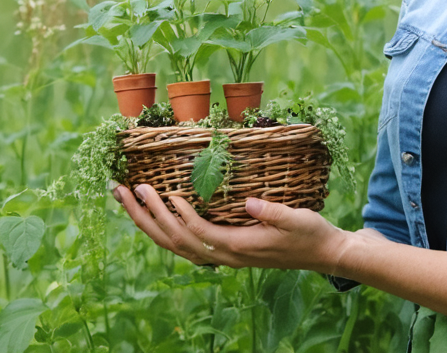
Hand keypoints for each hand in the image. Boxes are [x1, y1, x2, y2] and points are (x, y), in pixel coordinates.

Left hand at [113, 183, 359, 272]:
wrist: (322, 254)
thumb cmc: (310, 233)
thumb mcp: (297, 219)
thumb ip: (272, 213)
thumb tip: (249, 203)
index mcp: (240, 248)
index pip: (200, 234)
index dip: (180, 216)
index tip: (165, 194)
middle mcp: (225, 256)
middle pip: (176, 241)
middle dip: (147, 216)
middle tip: (125, 189)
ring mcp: (222, 255)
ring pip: (174, 244)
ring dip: (146, 222)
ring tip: (125, 198)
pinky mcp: (223, 250)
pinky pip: (183, 244)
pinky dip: (161, 229)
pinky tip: (149, 214)